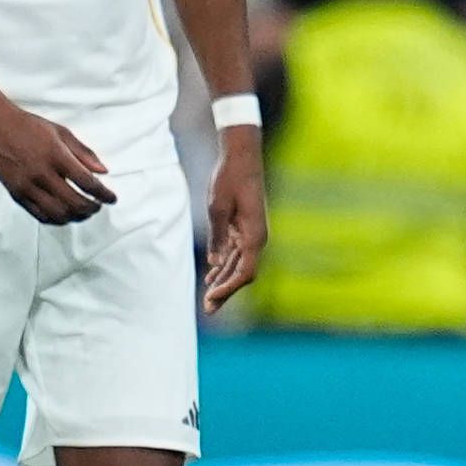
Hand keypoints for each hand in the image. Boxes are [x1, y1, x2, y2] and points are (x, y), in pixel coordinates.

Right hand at [0, 97, 115, 224]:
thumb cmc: (30, 126)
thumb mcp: (61, 132)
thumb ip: (83, 153)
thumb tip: (103, 171)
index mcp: (56, 156)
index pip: (87, 182)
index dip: (103, 194)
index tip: (112, 198)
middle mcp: (42, 174)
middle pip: (74, 202)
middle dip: (92, 208)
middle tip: (99, 206)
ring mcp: (27, 186)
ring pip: (57, 213)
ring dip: (75, 217)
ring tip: (84, 212)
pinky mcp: (15, 193)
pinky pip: (38, 214)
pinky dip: (55, 219)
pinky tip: (64, 215)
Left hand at [202, 129, 266, 310]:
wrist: (241, 156)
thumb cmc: (230, 179)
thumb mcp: (217, 208)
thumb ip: (217, 237)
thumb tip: (214, 262)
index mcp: (254, 236)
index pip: (244, 273)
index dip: (228, 289)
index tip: (210, 298)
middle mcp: (257, 237)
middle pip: (243, 273)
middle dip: (225, 291)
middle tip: (208, 309)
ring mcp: (253, 233)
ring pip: (239, 264)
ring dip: (224, 280)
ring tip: (207, 296)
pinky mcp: (247, 226)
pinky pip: (237, 252)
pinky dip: (225, 265)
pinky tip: (212, 274)